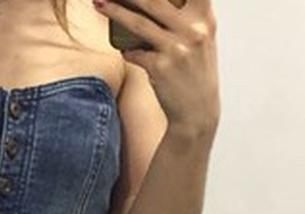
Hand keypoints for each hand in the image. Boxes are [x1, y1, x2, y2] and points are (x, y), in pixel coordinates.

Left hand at [93, 0, 219, 136]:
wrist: (197, 112)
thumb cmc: (194, 74)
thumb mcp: (201, 40)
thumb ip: (187, 17)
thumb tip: (154, 4)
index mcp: (205, 17)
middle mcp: (194, 29)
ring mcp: (177, 48)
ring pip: (139, 23)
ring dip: (114, 10)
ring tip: (98, 1)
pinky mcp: (161, 67)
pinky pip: (134, 52)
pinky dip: (127, 49)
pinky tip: (125, 49)